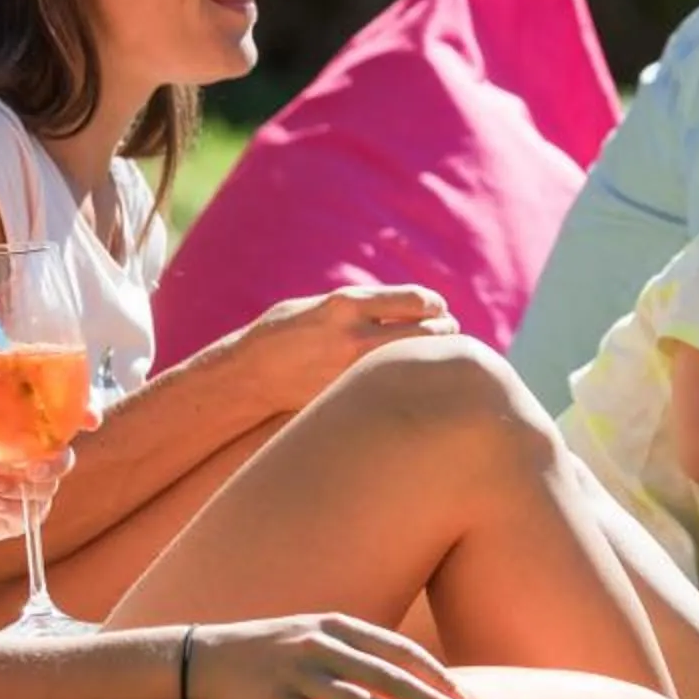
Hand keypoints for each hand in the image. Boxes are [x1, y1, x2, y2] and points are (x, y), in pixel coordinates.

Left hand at [0, 360, 81, 543]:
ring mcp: (29, 485)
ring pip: (50, 486)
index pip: (64, 415)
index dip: (84, 413)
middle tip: (33, 468)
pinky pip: (34, 513)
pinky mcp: (23, 513)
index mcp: (22, 426)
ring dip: (24, 488)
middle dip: (58, 462)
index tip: (90, 419)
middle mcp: (31, 455)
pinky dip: (14, 508)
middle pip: (66, 454)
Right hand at [181, 613, 470, 698]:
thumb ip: (348, 651)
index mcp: (334, 625)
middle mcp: (320, 644)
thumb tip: (395, 677)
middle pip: (387, 675)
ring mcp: (296, 672)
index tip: (459, 694)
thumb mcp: (308, 635)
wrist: (197, 659)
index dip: (431, 673)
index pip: (396, 649)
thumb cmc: (261, 652)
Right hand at [208, 285, 461, 415]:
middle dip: (444, 331)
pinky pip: (396, 388)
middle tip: (447, 332)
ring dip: (433, 358)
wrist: (250, 376)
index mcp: (345, 304)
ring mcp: (353, 371)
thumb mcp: (322, 305)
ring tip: (434, 357)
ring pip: (417, 363)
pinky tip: (410, 382)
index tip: (438, 309)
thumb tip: (413, 307)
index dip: (435, 304)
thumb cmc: (285, 334)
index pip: (416, 300)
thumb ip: (364, 306)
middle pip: (429, 333)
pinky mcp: (352, 397)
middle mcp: (353, 336)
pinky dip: (410, 383)